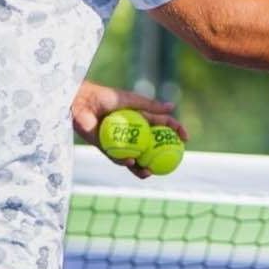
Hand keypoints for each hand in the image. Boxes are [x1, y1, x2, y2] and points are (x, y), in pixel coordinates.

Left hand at [71, 80, 188, 178]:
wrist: (83, 102)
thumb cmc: (107, 96)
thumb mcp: (133, 100)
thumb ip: (151, 106)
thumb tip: (172, 107)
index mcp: (142, 120)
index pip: (162, 128)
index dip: (175, 134)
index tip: (185, 140)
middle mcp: (133, 133)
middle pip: (151, 149)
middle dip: (161, 158)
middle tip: (169, 163)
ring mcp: (120, 142)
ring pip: (135, 159)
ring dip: (142, 168)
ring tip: (148, 172)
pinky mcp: (106, 148)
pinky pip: (117, 158)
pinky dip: (124, 161)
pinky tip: (131, 161)